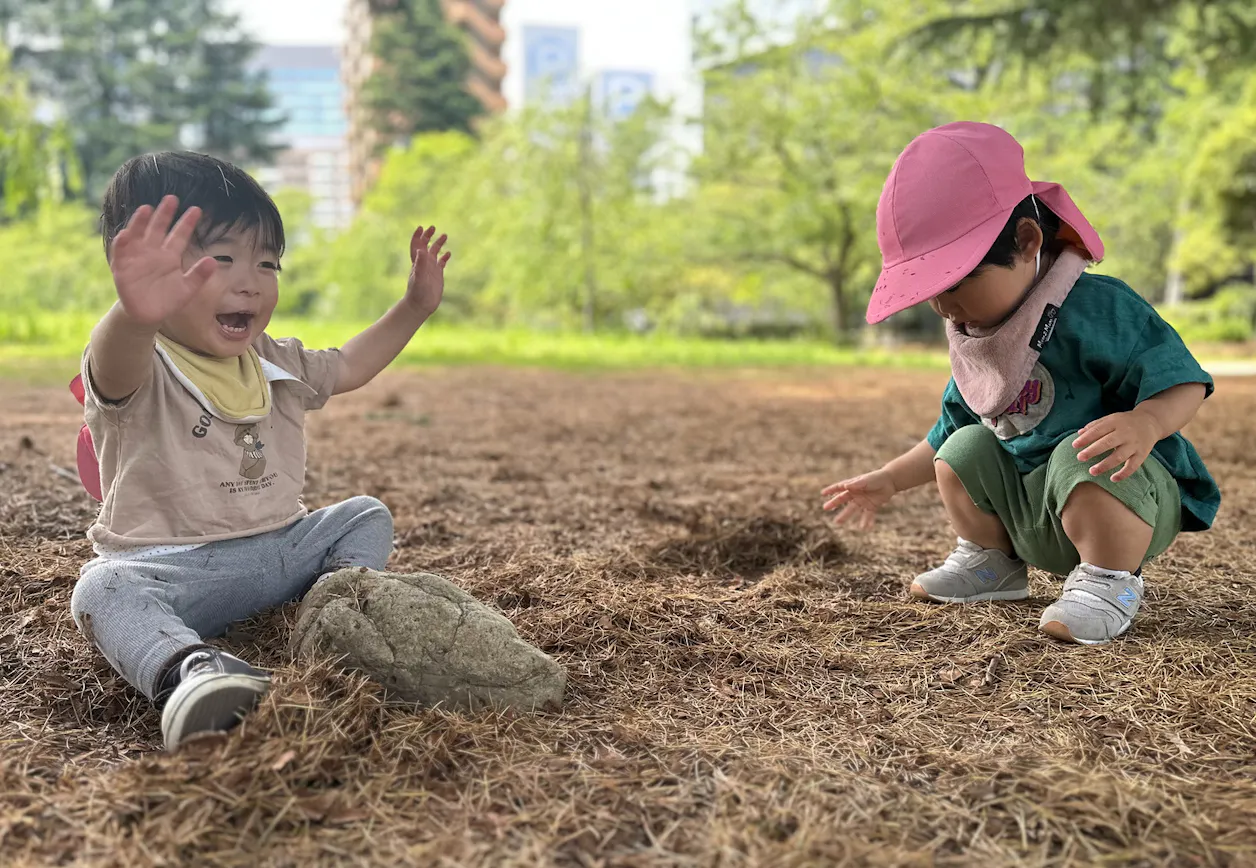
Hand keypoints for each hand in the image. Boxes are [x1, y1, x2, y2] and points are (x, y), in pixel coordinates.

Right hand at [109, 195, 216, 326]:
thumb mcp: (187, 289)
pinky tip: (125, 234)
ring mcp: (137, 257)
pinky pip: (121, 252)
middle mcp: (154, 251)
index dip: (187, 223)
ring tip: (146, 209)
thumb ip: (199, 275)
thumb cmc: (168, 300)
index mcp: (170, 255)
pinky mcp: (122, 266)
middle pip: (159, 228)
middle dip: (164, 214)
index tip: (197, 209)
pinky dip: (122, 243)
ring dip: (140, 222)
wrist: (148, 315)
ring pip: (138, 235)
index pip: (180, 235)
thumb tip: (213, 261)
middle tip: (172, 198)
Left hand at [405, 225, 449, 316]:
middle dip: (428, 236)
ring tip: (445, 235)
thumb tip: (422, 250)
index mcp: (418, 262)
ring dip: (438, 244)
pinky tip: (449, 253)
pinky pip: (441, 263)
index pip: (416, 245)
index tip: (422, 227)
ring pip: (434, 253)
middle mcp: (424, 263)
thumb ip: (420, 264)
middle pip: (425, 246)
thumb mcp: (419, 277)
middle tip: (433, 227)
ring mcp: (431, 269)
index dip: (418, 236)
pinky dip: (444, 257)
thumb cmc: (418, 293)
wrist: (420, 306)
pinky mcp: (437, 275)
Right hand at [821, 469, 896, 529]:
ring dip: (845, 516)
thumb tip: (845, 486)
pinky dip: (866, 522)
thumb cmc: (877, 478)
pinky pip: (867, 515)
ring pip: (852, 510)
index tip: (822, 493)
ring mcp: (863, 501)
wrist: (890, 482)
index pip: (840, 488)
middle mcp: (856, 494)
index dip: (831, 490)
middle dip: (834, 503)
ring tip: (838, 522)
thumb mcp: (867, 480)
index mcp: (853, 486)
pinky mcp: (871, 506)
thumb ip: (857, 484)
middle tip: (825, 508)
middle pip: (843, 499)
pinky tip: (864, 528)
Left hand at [1072, 410, 1160, 481]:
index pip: (1098, 430)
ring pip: (1119, 456)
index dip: (1086, 438)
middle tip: (1080, 458)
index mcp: (1115, 422)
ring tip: (1092, 471)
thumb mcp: (1111, 419)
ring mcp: (1134, 444)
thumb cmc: (1125, 422)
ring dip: (1105, 465)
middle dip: (1093, 451)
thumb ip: (1095, 425)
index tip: (1074, 445)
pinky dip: (1124, 473)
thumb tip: (1079, 433)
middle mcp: (1125, 433)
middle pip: (1108, 442)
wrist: (1151, 422)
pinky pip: (1133, 466)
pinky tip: (1113, 479)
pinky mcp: (1142, 454)